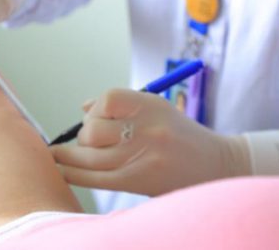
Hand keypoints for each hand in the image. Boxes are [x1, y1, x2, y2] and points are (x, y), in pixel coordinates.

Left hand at [51, 89, 250, 195]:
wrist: (217, 166)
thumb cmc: (182, 136)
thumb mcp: (158, 110)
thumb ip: (123, 106)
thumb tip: (84, 107)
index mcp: (152, 106)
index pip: (109, 98)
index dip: (95, 108)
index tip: (94, 116)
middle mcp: (148, 129)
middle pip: (95, 130)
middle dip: (84, 135)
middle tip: (87, 141)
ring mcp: (144, 156)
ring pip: (91, 156)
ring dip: (72, 156)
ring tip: (62, 157)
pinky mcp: (140, 180)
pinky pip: (96, 178)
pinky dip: (74, 173)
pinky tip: (64, 169)